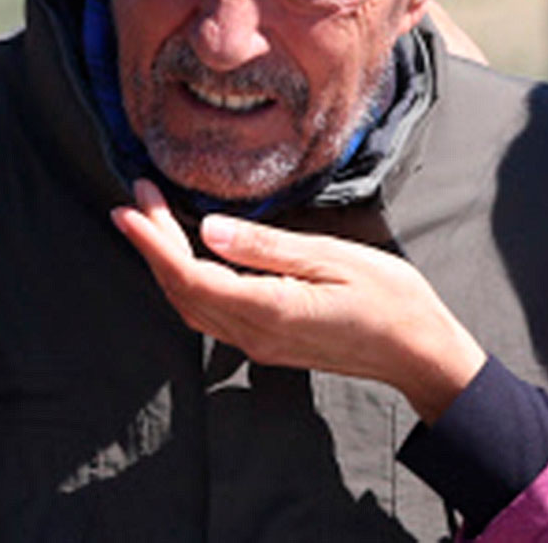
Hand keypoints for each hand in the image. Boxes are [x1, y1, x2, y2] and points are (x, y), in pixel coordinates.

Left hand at [111, 179, 486, 422]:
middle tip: (137, 198)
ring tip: (152, 223)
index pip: (190, 274)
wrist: (417, 350)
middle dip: (152, 244)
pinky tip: (190, 259)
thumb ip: (266, 247)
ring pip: (191, 306)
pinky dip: (188, 283)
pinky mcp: (268, 343)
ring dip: (165, 265)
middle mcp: (254, 334)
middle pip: (182, 290)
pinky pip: (211, 315)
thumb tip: (210, 230)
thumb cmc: (389, 299)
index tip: (130, 206)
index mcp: (268, 309)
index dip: (153, 241)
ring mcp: (259, 344)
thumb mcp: (332, 258)